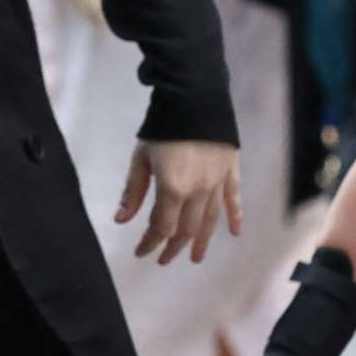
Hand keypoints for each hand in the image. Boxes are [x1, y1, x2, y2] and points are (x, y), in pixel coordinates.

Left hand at [115, 138, 243, 264]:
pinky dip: (234, 217)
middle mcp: (198, 191)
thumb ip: (133, 191)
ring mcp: (217, 183)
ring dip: (201, 241)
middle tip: (163, 259)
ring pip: (209, 220)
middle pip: (186, 229)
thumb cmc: (163, 127)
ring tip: (195, 258)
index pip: (162, 226)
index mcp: (173, 189)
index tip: (141, 252)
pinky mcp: (230, 171)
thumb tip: (121, 221)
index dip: (150, 242)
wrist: (195, 97)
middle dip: (173, 246)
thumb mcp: (141, 158)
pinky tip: (234, 233)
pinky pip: (233, 200)